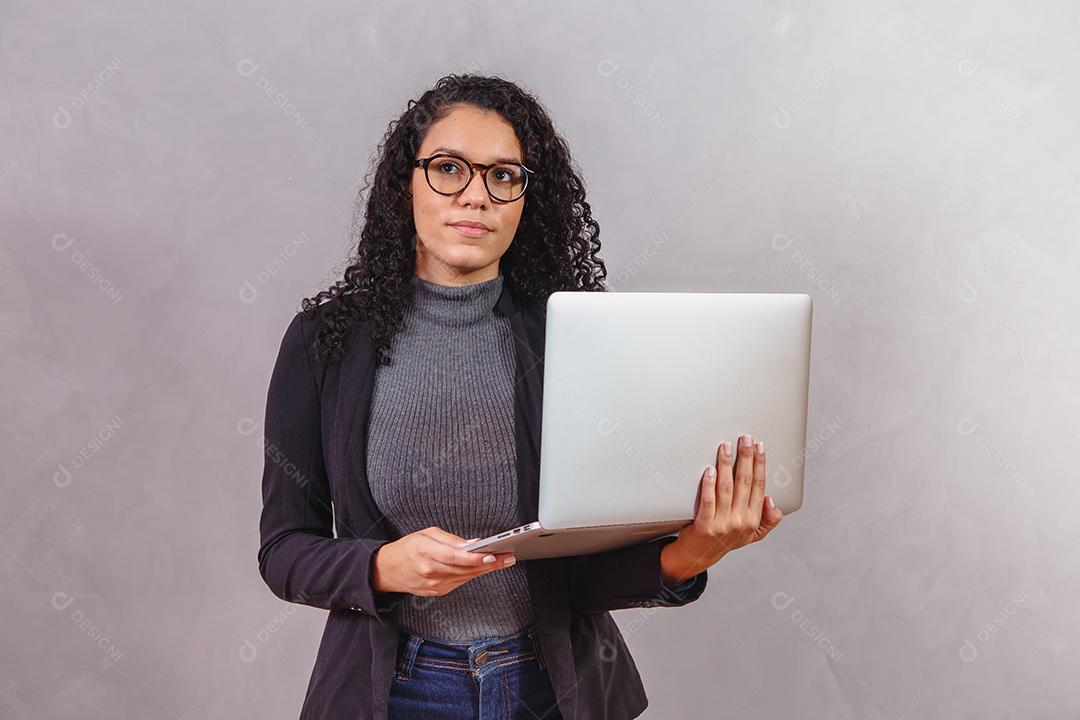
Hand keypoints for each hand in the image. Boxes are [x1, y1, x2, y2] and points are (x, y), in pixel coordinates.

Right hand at [372, 526, 517, 596]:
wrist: (388, 570)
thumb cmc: (407, 548)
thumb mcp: (426, 534)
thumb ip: (450, 539)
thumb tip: (473, 543)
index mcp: (424, 552)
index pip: (454, 557)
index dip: (474, 557)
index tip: (492, 554)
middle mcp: (430, 571)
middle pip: (465, 568)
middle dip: (489, 563)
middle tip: (508, 556)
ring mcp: (434, 584)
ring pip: (466, 576)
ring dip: (486, 569)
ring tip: (503, 560)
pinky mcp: (438, 591)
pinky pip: (460, 582)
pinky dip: (473, 574)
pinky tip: (485, 567)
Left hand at [660, 434, 783, 583]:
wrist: (699, 556)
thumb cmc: (725, 539)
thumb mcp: (753, 534)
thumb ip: (768, 519)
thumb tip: (770, 500)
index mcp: (754, 520)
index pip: (759, 485)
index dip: (760, 464)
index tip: (759, 447)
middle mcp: (741, 521)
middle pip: (745, 482)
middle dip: (746, 457)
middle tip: (745, 438)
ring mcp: (723, 524)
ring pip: (726, 487)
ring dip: (726, 464)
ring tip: (725, 447)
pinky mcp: (705, 525)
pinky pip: (708, 500)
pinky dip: (709, 484)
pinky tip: (710, 470)